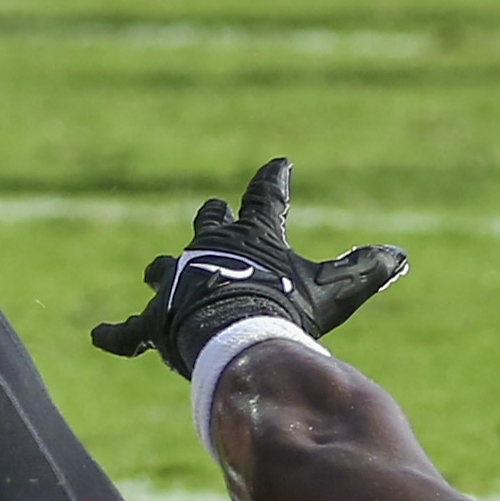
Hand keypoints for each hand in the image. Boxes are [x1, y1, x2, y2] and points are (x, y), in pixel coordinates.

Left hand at [90, 157, 408, 374]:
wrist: (232, 335)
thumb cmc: (283, 309)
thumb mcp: (334, 290)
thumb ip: (365, 270)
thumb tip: (400, 256)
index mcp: (253, 236)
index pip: (268, 196)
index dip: (275, 179)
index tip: (279, 163)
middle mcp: (208, 248)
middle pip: (208, 222)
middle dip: (213, 218)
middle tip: (214, 213)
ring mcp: (178, 282)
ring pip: (165, 268)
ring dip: (166, 271)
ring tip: (161, 273)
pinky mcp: (155, 319)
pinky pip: (131, 331)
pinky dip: (117, 335)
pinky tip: (99, 336)